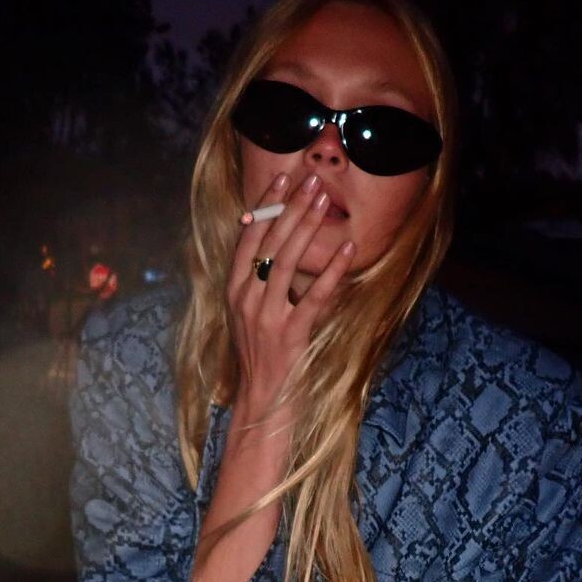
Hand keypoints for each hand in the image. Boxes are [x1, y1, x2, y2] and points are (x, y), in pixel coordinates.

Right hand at [227, 171, 355, 414]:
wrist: (260, 403)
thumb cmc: (260, 358)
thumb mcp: (249, 315)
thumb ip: (258, 283)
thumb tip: (277, 246)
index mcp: (233, 290)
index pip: (247, 237)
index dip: (265, 205)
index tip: (283, 178)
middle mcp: (245, 299)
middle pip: (267, 242)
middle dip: (290, 207)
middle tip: (311, 180)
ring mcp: (266, 317)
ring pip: (285, 261)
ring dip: (307, 227)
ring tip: (324, 201)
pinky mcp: (290, 334)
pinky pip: (314, 295)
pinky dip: (332, 270)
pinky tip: (348, 250)